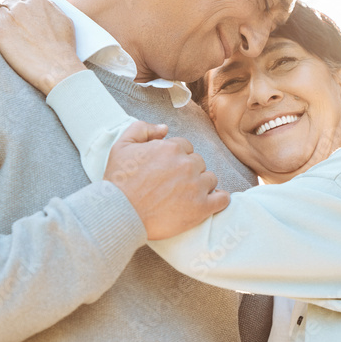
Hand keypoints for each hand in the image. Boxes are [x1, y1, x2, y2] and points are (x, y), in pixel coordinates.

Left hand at [0, 0, 85, 94]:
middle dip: (10, 11)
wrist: (57, 69)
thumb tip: (43, 4)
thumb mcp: (65, 20)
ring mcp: (8, 18)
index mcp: (38, 0)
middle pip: (9, 2)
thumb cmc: (64, 48)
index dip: (22, 7)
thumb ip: (52, 7)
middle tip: (11, 24)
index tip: (21, 16)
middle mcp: (22, 5)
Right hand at [105, 121, 229, 239]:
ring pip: (210, 179)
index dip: (176, 158)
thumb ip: (143, 129)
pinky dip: (219, 199)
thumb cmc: (118, 182)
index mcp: (172, 148)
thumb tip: (164, 128)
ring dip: (201, 184)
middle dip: (188, 171)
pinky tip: (210, 202)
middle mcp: (187, 164)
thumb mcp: (122, 146)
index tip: (167, 170)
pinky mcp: (201, 208)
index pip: (185, 148)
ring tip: (185, 195)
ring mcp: (196, 186)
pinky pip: (222, 199)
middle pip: (198, 163)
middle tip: (173, 184)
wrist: (119, 213)